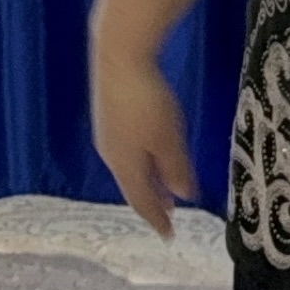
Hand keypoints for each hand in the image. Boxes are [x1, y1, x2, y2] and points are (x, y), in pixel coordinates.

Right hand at [91, 46, 199, 238]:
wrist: (118, 55)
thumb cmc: (146, 101)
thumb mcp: (169, 138)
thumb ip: (175, 169)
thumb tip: (182, 195)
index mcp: (125, 164)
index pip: (141, 201)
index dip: (156, 219)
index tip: (169, 235)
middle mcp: (111, 153)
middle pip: (132, 185)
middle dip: (151, 200)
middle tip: (169, 213)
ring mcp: (107, 132)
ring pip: (129, 166)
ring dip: (146, 180)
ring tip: (162, 187)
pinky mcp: (107, 113)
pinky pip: (126, 149)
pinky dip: (140, 161)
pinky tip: (148, 152)